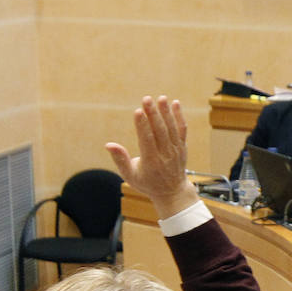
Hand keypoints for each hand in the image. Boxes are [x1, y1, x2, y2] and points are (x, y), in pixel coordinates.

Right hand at [106, 95, 198, 219]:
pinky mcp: (182, 147)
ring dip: (166, 112)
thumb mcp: (130, 176)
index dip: (142, 125)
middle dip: (153, 114)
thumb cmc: (147, 183)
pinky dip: (179, 117)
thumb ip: (120, 159)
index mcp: (151, 162)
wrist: (172, 192)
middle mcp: (165, 155)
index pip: (147, 140)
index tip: (138, 111)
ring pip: (172, 129)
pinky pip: (182, 130)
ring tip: (161, 98)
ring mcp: (175, 151)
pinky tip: (175, 104)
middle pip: (160, 131)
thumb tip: (109, 145)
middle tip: (147, 99)